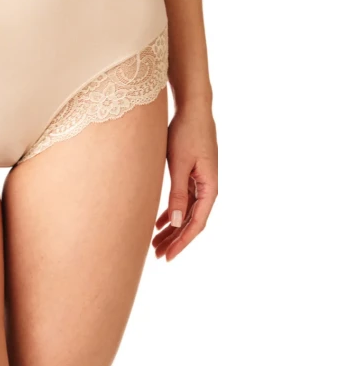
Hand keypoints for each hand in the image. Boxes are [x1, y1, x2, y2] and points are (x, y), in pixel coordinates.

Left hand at [153, 105, 217, 261]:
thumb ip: (177, 194)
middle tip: (157, 255)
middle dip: (175, 239)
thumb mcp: (179, 165)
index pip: (197, 223)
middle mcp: (208, 187)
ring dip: (172, 228)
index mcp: (209, 187)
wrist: (192, 109)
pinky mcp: (191, 175)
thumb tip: (177, 223)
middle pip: (192, 221)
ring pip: (186, 213)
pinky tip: (159, 223)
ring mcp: (200, 181)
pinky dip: (172, 213)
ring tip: (155, 243)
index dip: (182, 242)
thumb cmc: (186, 133)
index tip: (167, 257)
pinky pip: (183, 201)